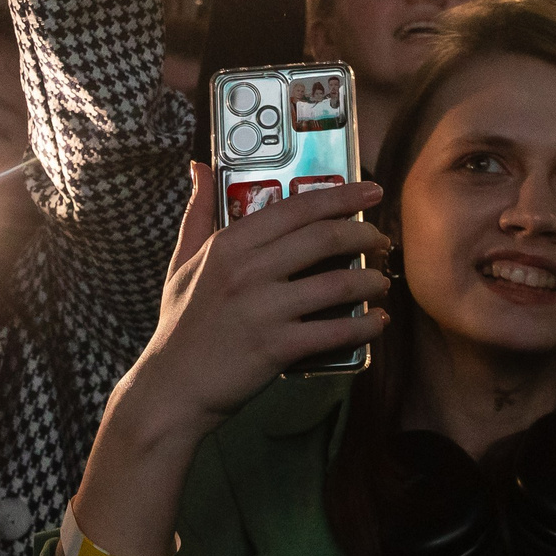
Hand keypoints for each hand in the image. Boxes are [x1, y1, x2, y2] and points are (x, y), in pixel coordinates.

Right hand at [125, 168, 388, 434]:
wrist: (171, 389)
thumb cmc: (181, 325)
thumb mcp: (182, 262)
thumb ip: (198, 213)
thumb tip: (200, 166)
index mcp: (229, 244)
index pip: (296, 208)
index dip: (341, 196)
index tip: (372, 191)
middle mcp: (248, 270)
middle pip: (324, 238)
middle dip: (365, 234)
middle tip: (383, 239)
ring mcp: (264, 309)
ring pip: (337, 284)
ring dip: (371, 281)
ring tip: (383, 282)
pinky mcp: (277, 347)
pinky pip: (335, 331)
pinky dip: (364, 326)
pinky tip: (378, 322)